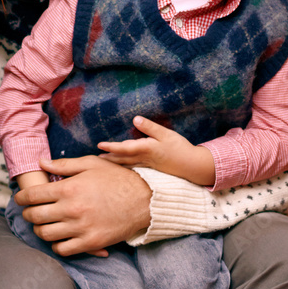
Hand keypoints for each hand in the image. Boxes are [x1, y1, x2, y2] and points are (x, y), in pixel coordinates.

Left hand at [14, 156, 151, 255]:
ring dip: (39, 230)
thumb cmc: (118, 178)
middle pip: (35, 216)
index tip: (19, 199)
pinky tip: (58, 237)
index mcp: (69, 188)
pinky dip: (56, 245)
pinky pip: (63, 249)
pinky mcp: (91, 242)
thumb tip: (41, 162)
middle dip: (27, 214)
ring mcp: (81, 228)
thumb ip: (64, 165)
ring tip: (42, 224)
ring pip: (46, 234)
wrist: (146, 200)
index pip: (33, 195)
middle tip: (29, 212)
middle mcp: (72, 209)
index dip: (20, 198)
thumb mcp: (91, 164)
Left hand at [98, 116, 214, 185]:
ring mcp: (147, 165)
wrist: (192, 166)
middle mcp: (144, 158)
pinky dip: (124, 167)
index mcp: (146, 149)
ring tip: (102, 162)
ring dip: (114, 163)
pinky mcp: (151, 169)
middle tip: (94, 158)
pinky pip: (133, 168)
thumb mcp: (166, 134)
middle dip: (108, 158)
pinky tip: (120, 168)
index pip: (124, 148)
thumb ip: (150, 127)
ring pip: (126, 164)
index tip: (99, 145)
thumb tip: (135, 119)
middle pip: (122, 158)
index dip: (111, 147)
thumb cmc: (180, 148)